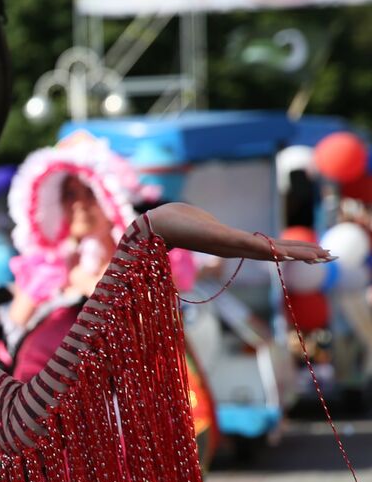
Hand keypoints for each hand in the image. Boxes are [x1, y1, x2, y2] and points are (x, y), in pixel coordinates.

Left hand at [145, 203, 331, 263]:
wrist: (150, 227)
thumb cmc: (173, 224)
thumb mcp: (202, 226)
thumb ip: (211, 232)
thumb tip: (214, 232)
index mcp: (231, 243)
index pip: (268, 248)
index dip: (293, 251)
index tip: (316, 253)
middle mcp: (232, 247)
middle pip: (275, 252)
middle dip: (303, 254)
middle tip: (330, 257)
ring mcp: (226, 244)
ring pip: (267, 251)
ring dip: (295, 253)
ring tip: (320, 255)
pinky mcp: (218, 240)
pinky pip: (248, 245)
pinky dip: (268, 248)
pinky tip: (287, 253)